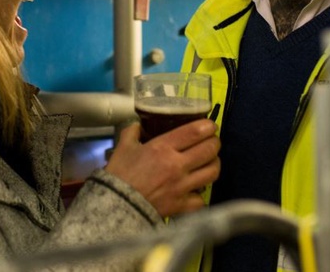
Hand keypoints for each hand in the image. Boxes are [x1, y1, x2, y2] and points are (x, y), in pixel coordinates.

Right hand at [104, 120, 219, 217]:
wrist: (115, 206)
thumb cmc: (119, 174)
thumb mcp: (123, 147)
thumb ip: (132, 132)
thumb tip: (138, 125)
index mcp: (163, 147)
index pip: (196, 132)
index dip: (208, 126)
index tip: (209, 126)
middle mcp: (178, 165)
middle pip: (210, 150)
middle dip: (214, 142)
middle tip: (211, 141)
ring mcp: (182, 186)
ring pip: (212, 172)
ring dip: (214, 164)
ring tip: (209, 162)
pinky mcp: (182, 205)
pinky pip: (202, 198)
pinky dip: (201, 193)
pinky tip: (196, 189)